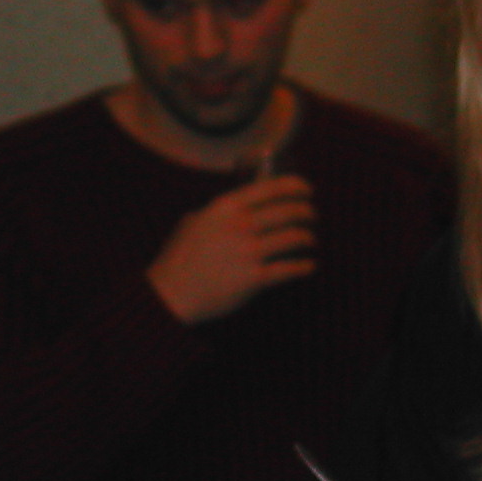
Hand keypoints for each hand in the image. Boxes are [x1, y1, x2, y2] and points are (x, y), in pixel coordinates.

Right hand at [148, 174, 315, 323]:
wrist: (170, 294)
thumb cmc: (177, 259)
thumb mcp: (192, 223)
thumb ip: (213, 214)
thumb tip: (228, 211)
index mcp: (225, 207)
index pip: (270, 188)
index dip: (295, 186)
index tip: (306, 189)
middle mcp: (240, 225)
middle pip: (288, 211)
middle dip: (306, 212)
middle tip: (311, 215)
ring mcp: (249, 252)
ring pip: (294, 237)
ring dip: (307, 237)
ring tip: (310, 240)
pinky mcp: (254, 278)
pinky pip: (289, 269)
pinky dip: (303, 267)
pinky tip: (309, 266)